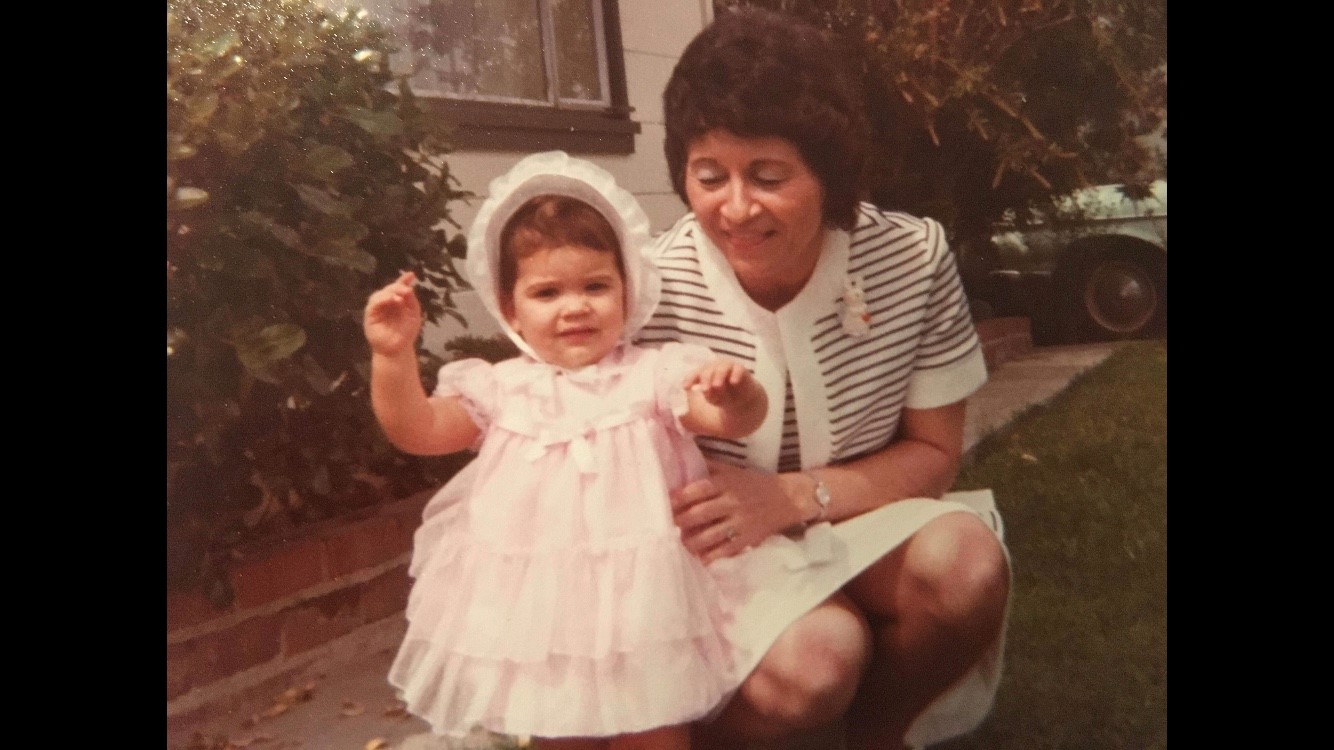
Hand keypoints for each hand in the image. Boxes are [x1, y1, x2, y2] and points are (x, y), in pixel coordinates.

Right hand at [364, 271, 422, 356]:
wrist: (398, 349)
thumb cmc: (406, 333)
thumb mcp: (414, 315)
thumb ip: (411, 301)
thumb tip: (408, 287)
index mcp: (396, 302)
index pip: (398, 288)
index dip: (403, 280)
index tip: (411, 275)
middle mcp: (386, 303)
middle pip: (389, 289)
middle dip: (398, 287)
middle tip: (406, 290)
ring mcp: (377, 309)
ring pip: (379, 294)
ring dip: (389, 293)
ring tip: (399, 297)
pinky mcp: (370, 316)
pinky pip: (373, 304)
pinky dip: (381, 300)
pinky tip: (390, 300)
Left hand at [671, 459, 804, 562]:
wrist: (788, 498)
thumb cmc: (753, 483)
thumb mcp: (732, 470)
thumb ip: (709, 466)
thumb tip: (682, 457)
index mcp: (727, 483)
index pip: (700, 488)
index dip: (681, 496)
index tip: (665, 502)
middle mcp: (733, 502)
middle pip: (702, 513)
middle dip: (681, 521)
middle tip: (664, 526)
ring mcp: (741, 522)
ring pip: (711, 535)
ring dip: (692, 541)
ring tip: (679, 543)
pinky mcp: (748, 538)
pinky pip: (726, 549)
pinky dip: (711, 556)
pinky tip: (699, 558)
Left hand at [683, 360, 761, 408]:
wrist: (742, 400)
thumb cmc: (723, 397)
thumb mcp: (714, 398)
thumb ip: (710, 394)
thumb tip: (708, 389)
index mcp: (704, 373)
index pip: (695, 374)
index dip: (690, 379)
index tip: (685, 388)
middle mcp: (715, 367)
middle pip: (707, 371)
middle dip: (705, 380)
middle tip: (705, 389)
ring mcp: (727, 366)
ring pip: (721, 368)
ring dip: (718, 376)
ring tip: (717, 386)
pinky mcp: (740, 369)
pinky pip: (737, 369)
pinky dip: (735, 375)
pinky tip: (733, 382)